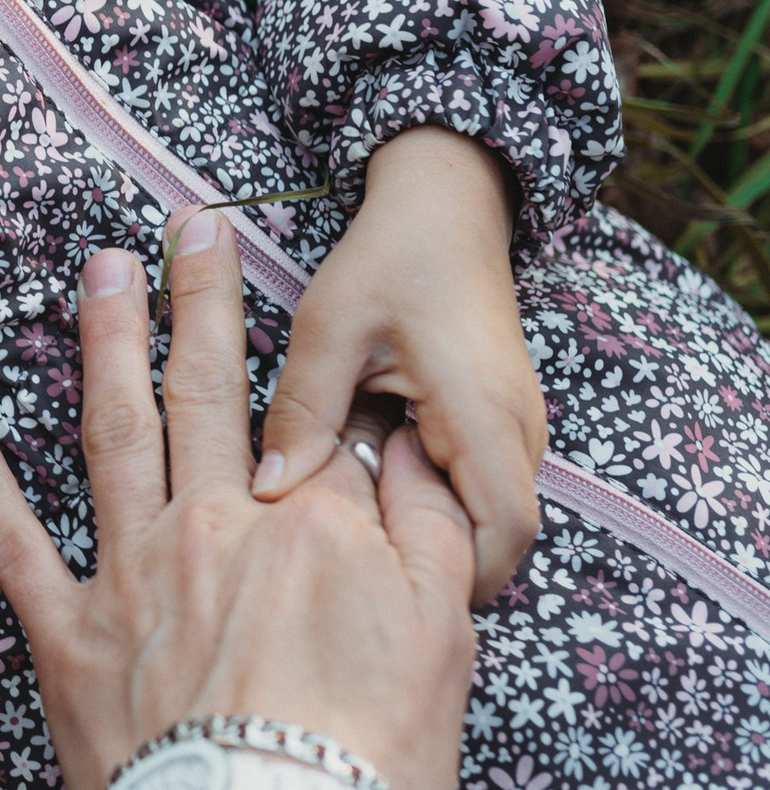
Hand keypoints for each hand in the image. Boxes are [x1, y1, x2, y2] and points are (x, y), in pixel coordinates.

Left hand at [0, 209, 478, 789]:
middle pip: (210, 392)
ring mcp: (133, 574)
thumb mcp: (443, 643)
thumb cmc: (366, 764)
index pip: (315, 426)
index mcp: (313, 528)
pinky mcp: (68, 634)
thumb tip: (409, 455)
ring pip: (114, 432)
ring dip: (104, 345)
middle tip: (185, 225)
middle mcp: (216, 528)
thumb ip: (429, 534)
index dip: (320, 373)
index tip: (307, 311)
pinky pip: (13, 545)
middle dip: (199, 301)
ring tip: (98, 273)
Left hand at [252, 126, 545, 603]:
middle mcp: (519, 433)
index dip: (454, 574)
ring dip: (429, 526)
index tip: (380, 580)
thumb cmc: (389, 259)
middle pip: (499, 538)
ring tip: (357, 519)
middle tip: (354, 561)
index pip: (504, 532)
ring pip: (487, 516)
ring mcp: (517, 432)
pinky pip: (476, 486)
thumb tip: (270, 490)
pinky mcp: (499, 426)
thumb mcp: (329, 327)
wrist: (443, 209)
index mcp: (485, 414)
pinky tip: (375, 476)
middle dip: (434, 561)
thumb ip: (304, 409)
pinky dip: (431, 496)